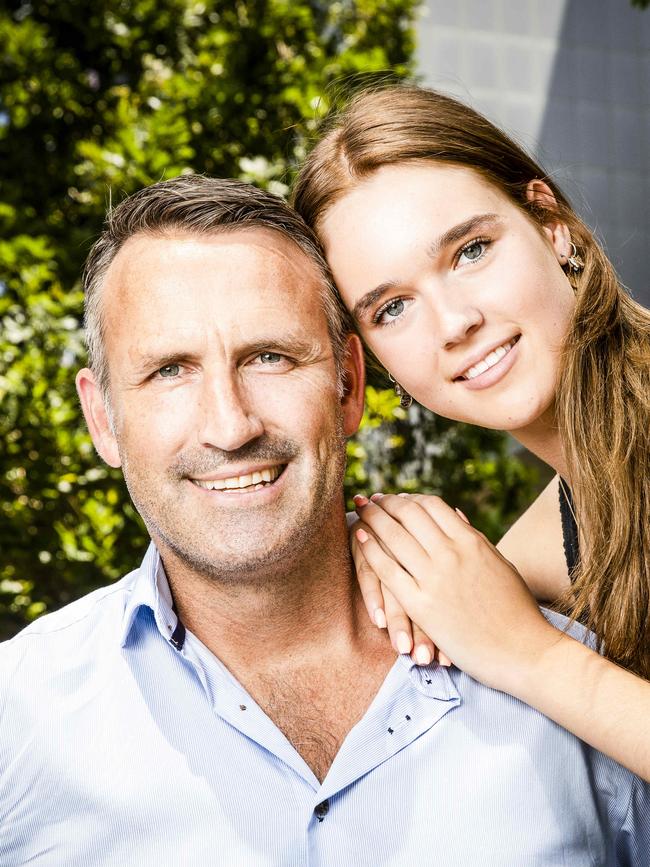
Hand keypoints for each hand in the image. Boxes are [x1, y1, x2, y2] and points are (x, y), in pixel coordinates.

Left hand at [354, 492, 562, 692]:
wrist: (524, 652)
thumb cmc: (517, 611)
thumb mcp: (500, 564)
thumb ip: (474, 538)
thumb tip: (454, 513)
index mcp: (472, 541)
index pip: (432, 506)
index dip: (409, 498)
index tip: (396, 498)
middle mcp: (452, 553)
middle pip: (408, 514)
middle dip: (385, 502)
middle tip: (371, 499)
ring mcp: (435, 578)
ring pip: (393, 535)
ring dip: (373, 518)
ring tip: (359, 510)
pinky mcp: (422, 605)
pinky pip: (387, 569)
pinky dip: (370, 549)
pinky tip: (359, 538)